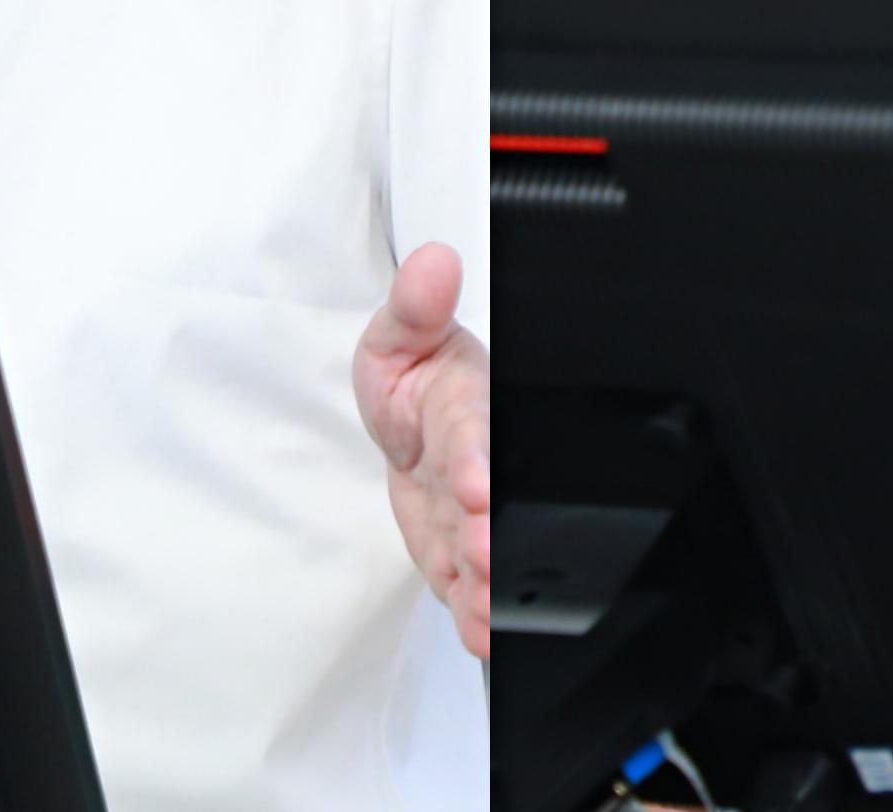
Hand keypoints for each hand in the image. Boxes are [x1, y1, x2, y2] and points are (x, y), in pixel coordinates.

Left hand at [355, 242, 490, 656]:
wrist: (412, 434)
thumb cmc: (417, 380)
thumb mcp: (399, 334)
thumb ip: (413, 306)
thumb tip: (430, 262)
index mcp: (469, 406)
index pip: (477, 430)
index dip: (477, 457)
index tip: (474, 482)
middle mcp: (482, 465)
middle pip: (492, 500)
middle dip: (490, 530)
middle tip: (482, 551)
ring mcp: (473, 514)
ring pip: (488, 549)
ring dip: (486, 581)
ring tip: (481, 606)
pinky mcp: (461, 553)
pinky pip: (473, 584)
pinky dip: (477, 613)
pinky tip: (479, 631)